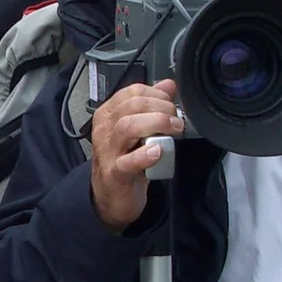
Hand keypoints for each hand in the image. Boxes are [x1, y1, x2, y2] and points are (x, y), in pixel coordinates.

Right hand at [88, 78, 182, 232]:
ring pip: (127, 127)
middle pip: (131, 106)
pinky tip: (158, 151)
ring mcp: (107, 151)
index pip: (131, 92)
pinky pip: (127, 161)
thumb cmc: (124, 160)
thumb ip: (151, 106)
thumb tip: (169, 85)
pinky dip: (144, 155)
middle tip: (177, 120)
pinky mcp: (114, 173)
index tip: (171, 104)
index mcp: (108, 114)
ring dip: (156, 124)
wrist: (111, 196)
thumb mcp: (137, 130)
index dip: (156, 94)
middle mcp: (104, 129)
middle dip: (160, 108)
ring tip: (174, 130)